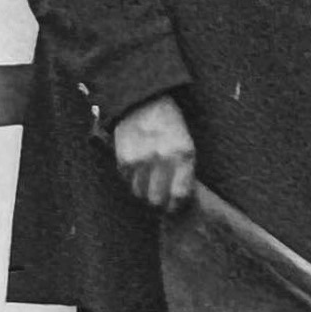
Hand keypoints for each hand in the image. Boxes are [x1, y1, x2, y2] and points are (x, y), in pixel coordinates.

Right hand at [112, 94, 197, 213]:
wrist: (144, 104)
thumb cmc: (170, 126)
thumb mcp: (187, 145)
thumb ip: (185, 170)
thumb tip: (180, 198)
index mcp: (183, 155)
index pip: (180, 194)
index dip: (177, 205)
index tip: (175, 207)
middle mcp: (161, 159)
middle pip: (157, 199)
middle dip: (160, 203)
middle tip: (161, 201)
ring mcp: (140, 161)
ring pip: (140, 194)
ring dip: (145, 193)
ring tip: (149, 184)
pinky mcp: (123, 160)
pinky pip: (127, 182)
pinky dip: (133, 181)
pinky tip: (139, 171)